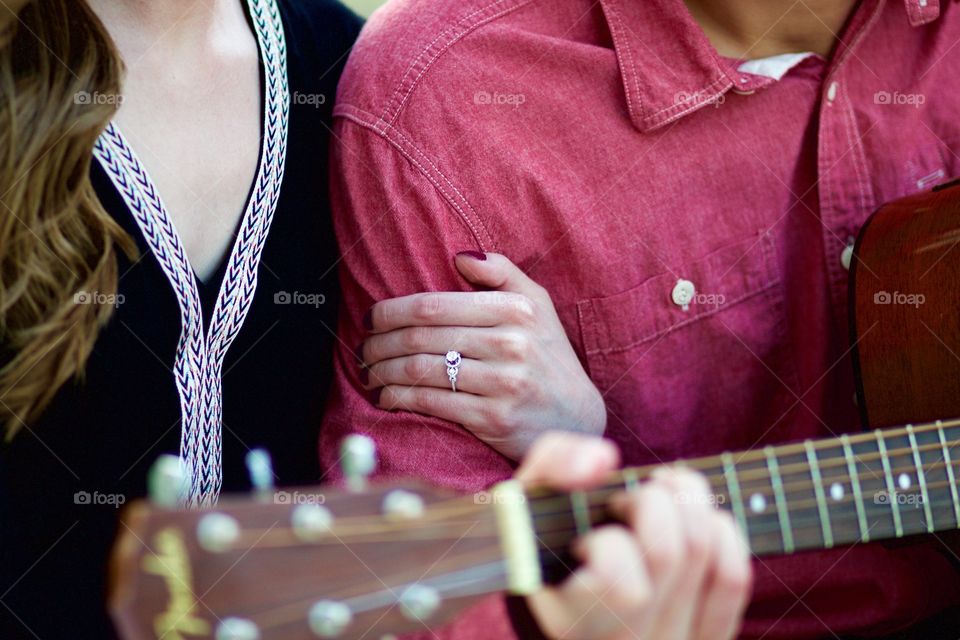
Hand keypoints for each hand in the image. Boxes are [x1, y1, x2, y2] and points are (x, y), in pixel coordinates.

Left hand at [357, 251, 605, 459]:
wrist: (577, 417)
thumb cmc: (549, 356)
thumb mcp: (537, 305)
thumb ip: (502, 272)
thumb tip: (459, 256)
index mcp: (516, 310)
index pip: (434, 305)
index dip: (392, 311)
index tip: (370, 318)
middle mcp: (511, 344)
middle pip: (422, 337)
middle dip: (381, 343)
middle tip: (362, 349)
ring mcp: (503, 383)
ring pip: (422, 370)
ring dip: (384, 371)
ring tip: (369, 372)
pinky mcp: (494, 418)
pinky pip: (433, 403)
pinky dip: (400, 398)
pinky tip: (386, 396)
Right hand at [516, 433, 752, 639]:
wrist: (569, 577)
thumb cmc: (547, 529)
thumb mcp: (529, 492)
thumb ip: (554, 463)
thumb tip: (602, 460)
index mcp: (571, 622)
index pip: (618, 584)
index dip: (608, 541)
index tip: (590, 533)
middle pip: (668, 553)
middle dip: (652, 499)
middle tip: (628, 498)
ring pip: (704, 552)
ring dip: (687, 502)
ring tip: (659, 496)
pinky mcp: (708, 638)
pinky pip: (734, 576)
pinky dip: (720, 529)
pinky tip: (692, 520)